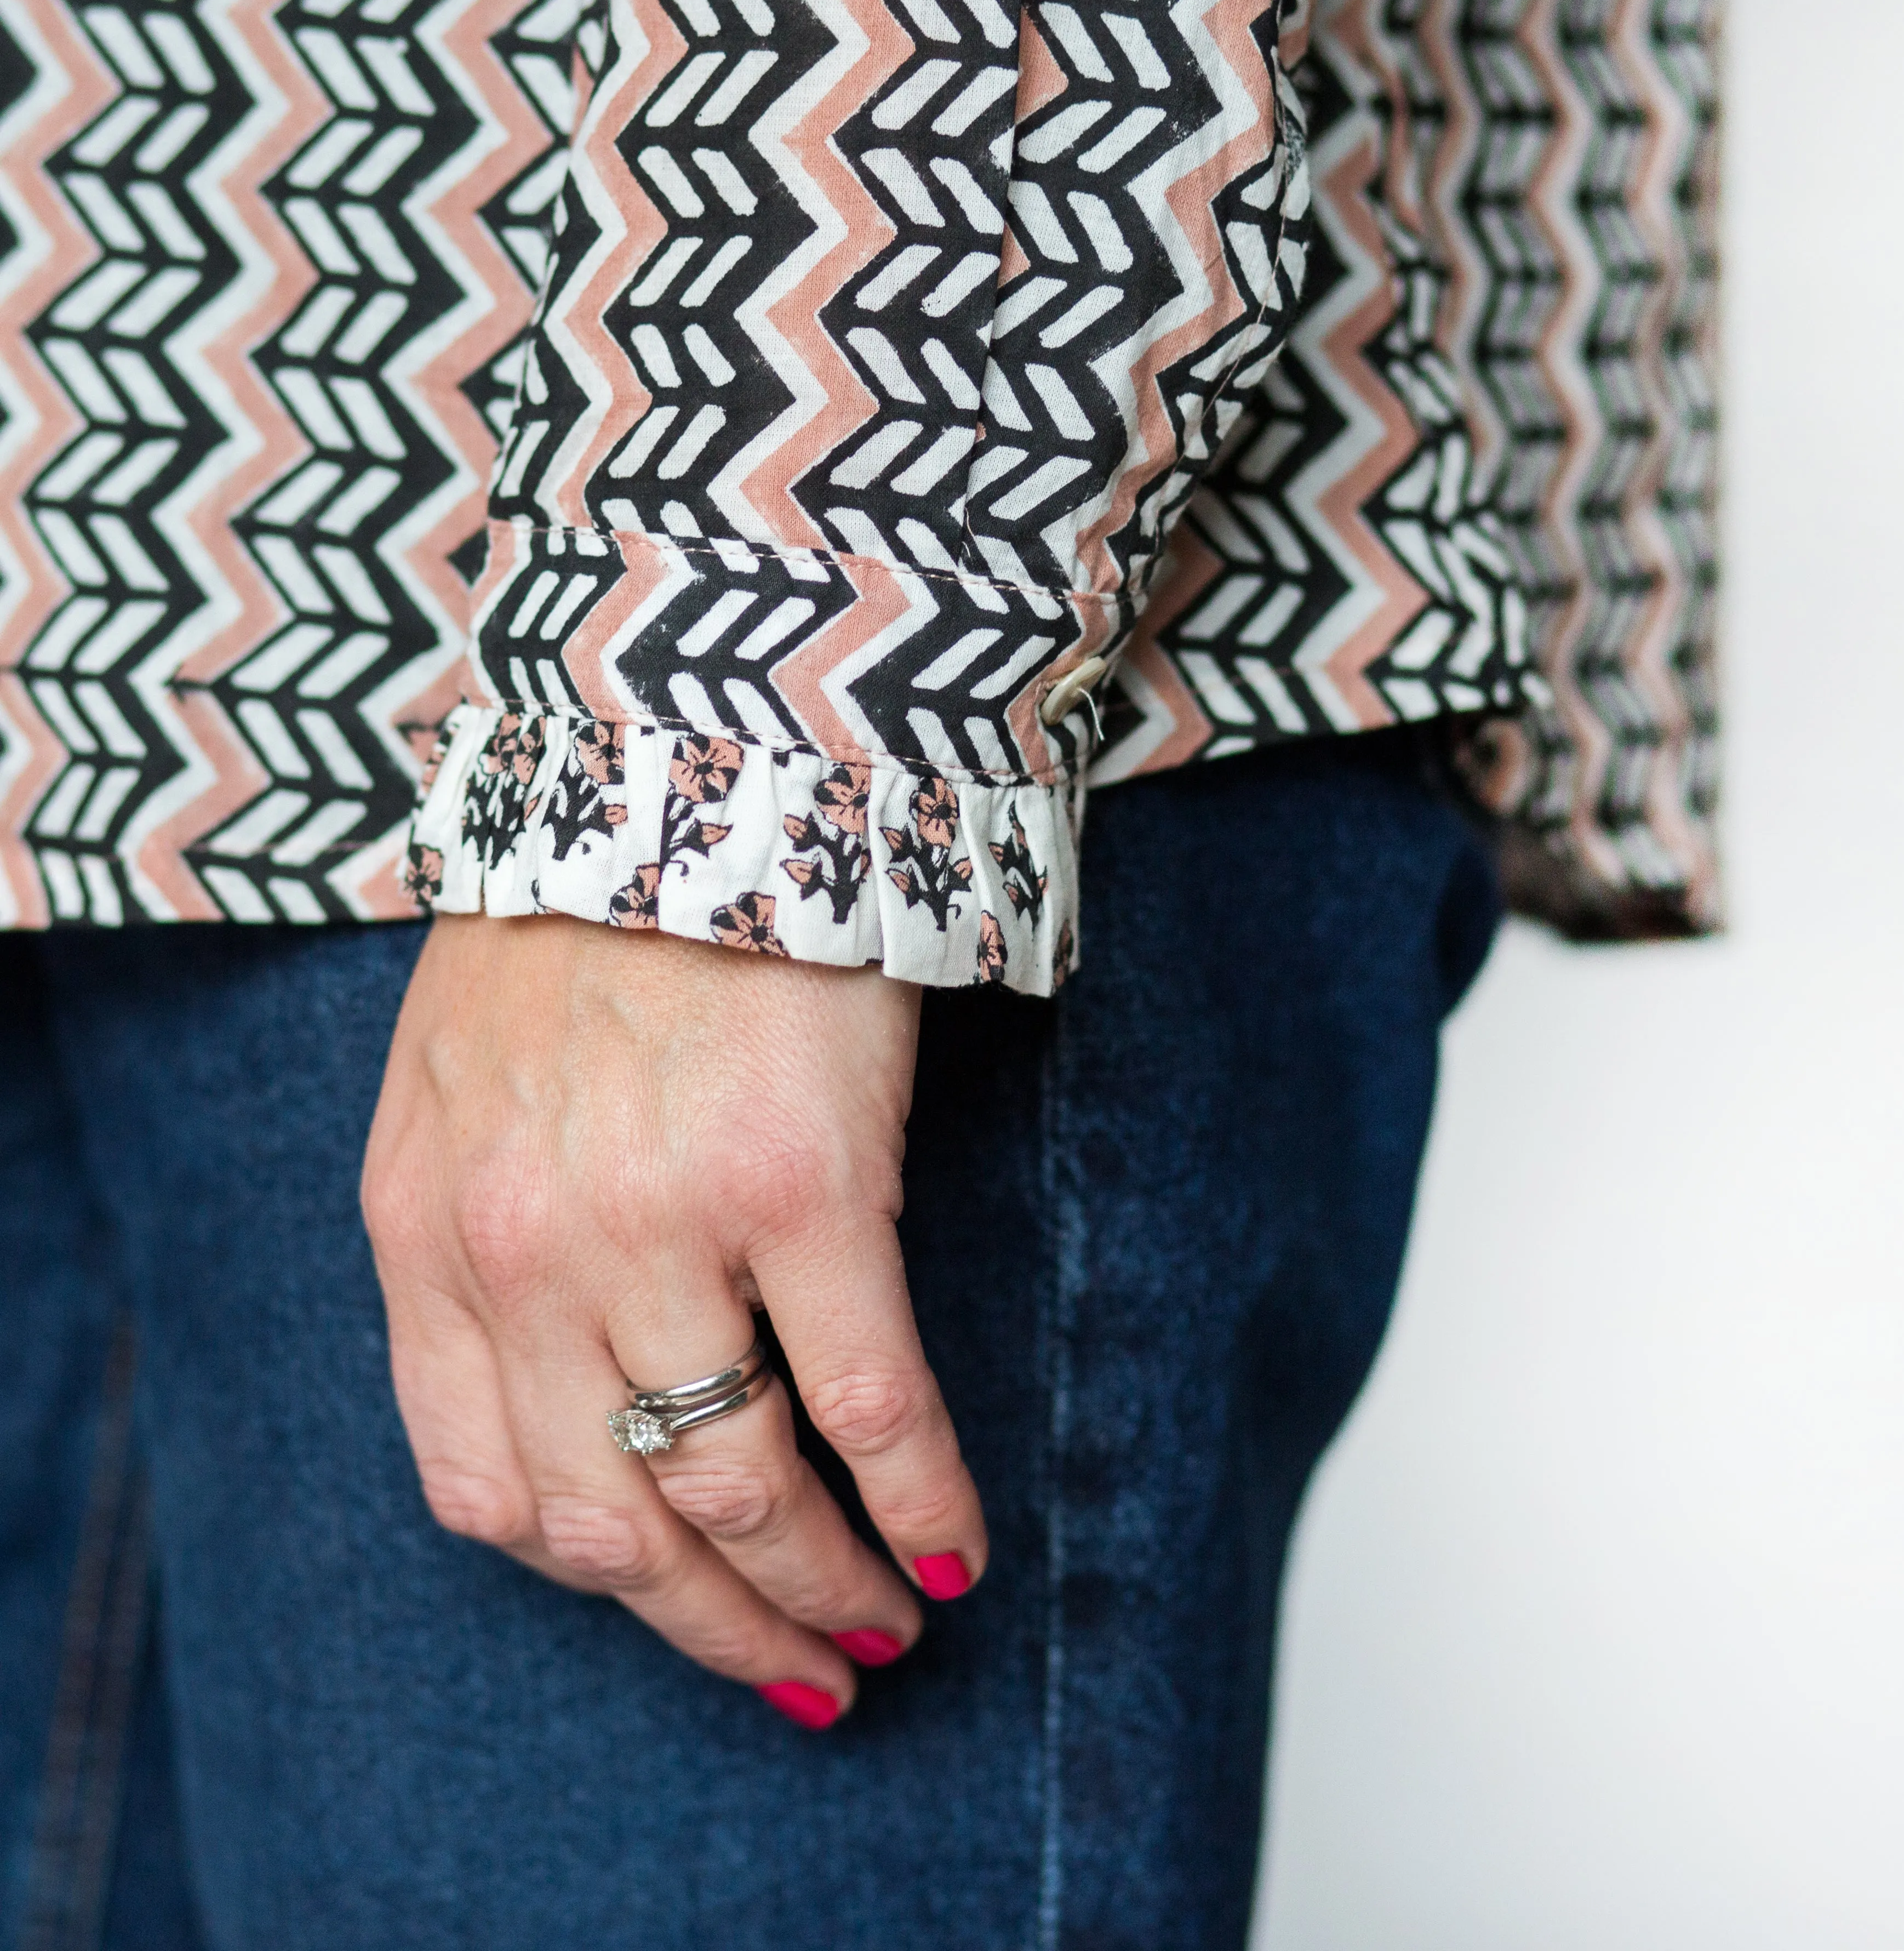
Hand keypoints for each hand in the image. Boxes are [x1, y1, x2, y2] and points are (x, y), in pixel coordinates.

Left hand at [361, 912, 984, 1726]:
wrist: (686, 751)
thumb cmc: (588, 910)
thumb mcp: (462, 1082)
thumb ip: (478, 1238)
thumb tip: (572, 1386)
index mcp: (431, 1231)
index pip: (490, 1492)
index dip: (601, 1586)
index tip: (682, 1615)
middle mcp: (524, 1254)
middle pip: (615, 1527)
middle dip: (717, 1630)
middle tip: (804, 1672)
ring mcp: (659, 1226)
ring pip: (739, 1490)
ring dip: (822, 1590)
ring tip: (886, 1622)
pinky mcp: (801, 1184)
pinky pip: (869, 1400)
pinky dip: (917, 1500)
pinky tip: (953, 1546)